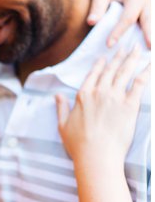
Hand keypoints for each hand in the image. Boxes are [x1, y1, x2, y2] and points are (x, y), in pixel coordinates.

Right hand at [56, 47, 148, 163]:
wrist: (97, 155)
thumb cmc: (78, 144)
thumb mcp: (63, 125)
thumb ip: (61, 107)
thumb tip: (57, 96)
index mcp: (83, 96)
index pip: (93, 74)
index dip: (99, 65)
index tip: (105, 57)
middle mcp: (99, 92)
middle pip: (111, 70)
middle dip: (119, 57)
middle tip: (126, 47)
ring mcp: (115, 97)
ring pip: (125, 72)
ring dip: (131, 59)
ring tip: (137, 50)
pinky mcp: (130, 105)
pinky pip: (140, 84)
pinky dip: (146, 72)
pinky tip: (150, 64)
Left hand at [86, 0, 150, 47]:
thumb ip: (97, 6)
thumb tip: (91, 22)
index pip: (128, 17)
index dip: (119, 31)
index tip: (109, 45)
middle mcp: (145, 1)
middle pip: (149, 20)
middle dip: (149, 35)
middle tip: (148, 50)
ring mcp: (149, 8)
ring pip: (153, 22)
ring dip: (153, 35)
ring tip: (151, 51)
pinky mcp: (147, 13)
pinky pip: (151, 24)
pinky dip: (151, 34)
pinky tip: (148, 49)